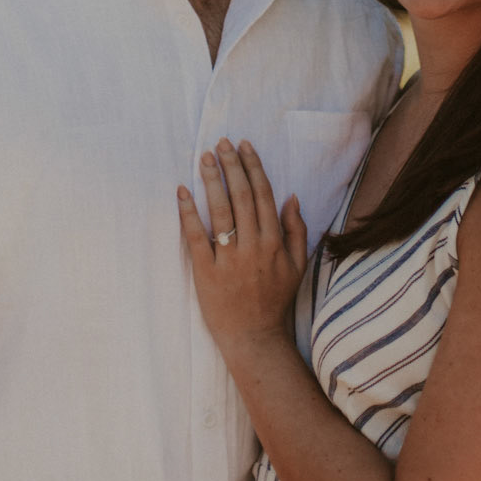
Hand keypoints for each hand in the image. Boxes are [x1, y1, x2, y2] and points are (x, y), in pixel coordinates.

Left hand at [178, 140, 307, 362]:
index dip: (253, 167)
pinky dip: (188, 212)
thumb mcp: (297, 266)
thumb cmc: (275, 300)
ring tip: (204, 158)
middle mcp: (253, 247)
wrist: (254, 338)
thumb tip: (291, 197)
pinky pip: (195, 237)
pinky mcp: (206, 272)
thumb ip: (296, 231)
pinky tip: (182, 191)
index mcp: (274, 242)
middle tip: (221, 143)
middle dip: (231, 166)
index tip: (243, 146)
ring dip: (212, 181)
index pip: (263, 195)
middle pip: (242, 197)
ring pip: (220, 211)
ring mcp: (229, 259)